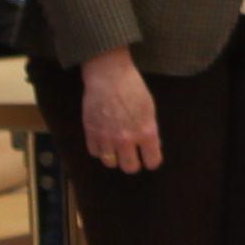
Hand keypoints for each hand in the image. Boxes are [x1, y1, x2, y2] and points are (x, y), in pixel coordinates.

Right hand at [76, 48, 165, 173]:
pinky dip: (99, 150)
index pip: (152, 161)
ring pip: (110, 163)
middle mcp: (126, 139)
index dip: (152, 161)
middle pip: (130, 168)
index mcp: (146, 132)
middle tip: (132, 156)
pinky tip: (103, 141)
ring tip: (116, 149)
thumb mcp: (149, 109)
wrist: (108, 76)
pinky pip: (95, 153)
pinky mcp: (91, 133)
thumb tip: (153, 146)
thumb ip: (150, 130)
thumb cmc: (133, 88)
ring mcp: (107, 138)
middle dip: (132, 163)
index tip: (149, 158)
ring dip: (114, 158)